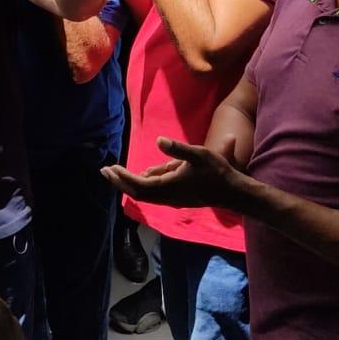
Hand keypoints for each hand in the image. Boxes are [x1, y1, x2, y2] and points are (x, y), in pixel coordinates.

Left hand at [102, 136, 244, 210]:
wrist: (233, 192)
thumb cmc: (217, 172)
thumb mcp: (199, 154)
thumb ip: (178, 149)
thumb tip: (158, 140)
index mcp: (170, 187)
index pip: (139, 185)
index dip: (123, 177)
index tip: (110, 168)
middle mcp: (168, 197)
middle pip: (137, 192)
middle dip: (120, 181)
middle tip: (104, 171)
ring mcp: (173, 199)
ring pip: (145, 194)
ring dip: (129, 183)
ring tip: (115, 172)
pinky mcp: (178, 198)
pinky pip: (154, 193)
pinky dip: (143, 184)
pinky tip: (143, 174)